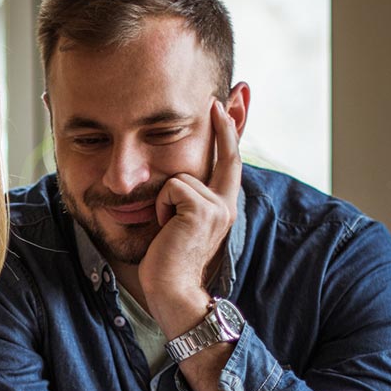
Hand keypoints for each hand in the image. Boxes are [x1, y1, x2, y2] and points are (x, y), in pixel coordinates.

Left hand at [139, 98, 242, 332]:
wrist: (173, 291)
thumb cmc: (166, 263)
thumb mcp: (176, 224)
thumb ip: (181, 200)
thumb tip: (172, 180)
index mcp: (221, 208)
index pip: (229, 163)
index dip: (230, 133)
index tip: (228, 105)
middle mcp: (226, 204)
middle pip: (226, 155)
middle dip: (224, 124)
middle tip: (216, 99)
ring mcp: (217, 206)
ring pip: (179, 176)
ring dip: (164, 200)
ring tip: (166, 227)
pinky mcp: (202, 208)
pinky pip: (171, 187)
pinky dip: (161, 206)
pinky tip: (165, 228)